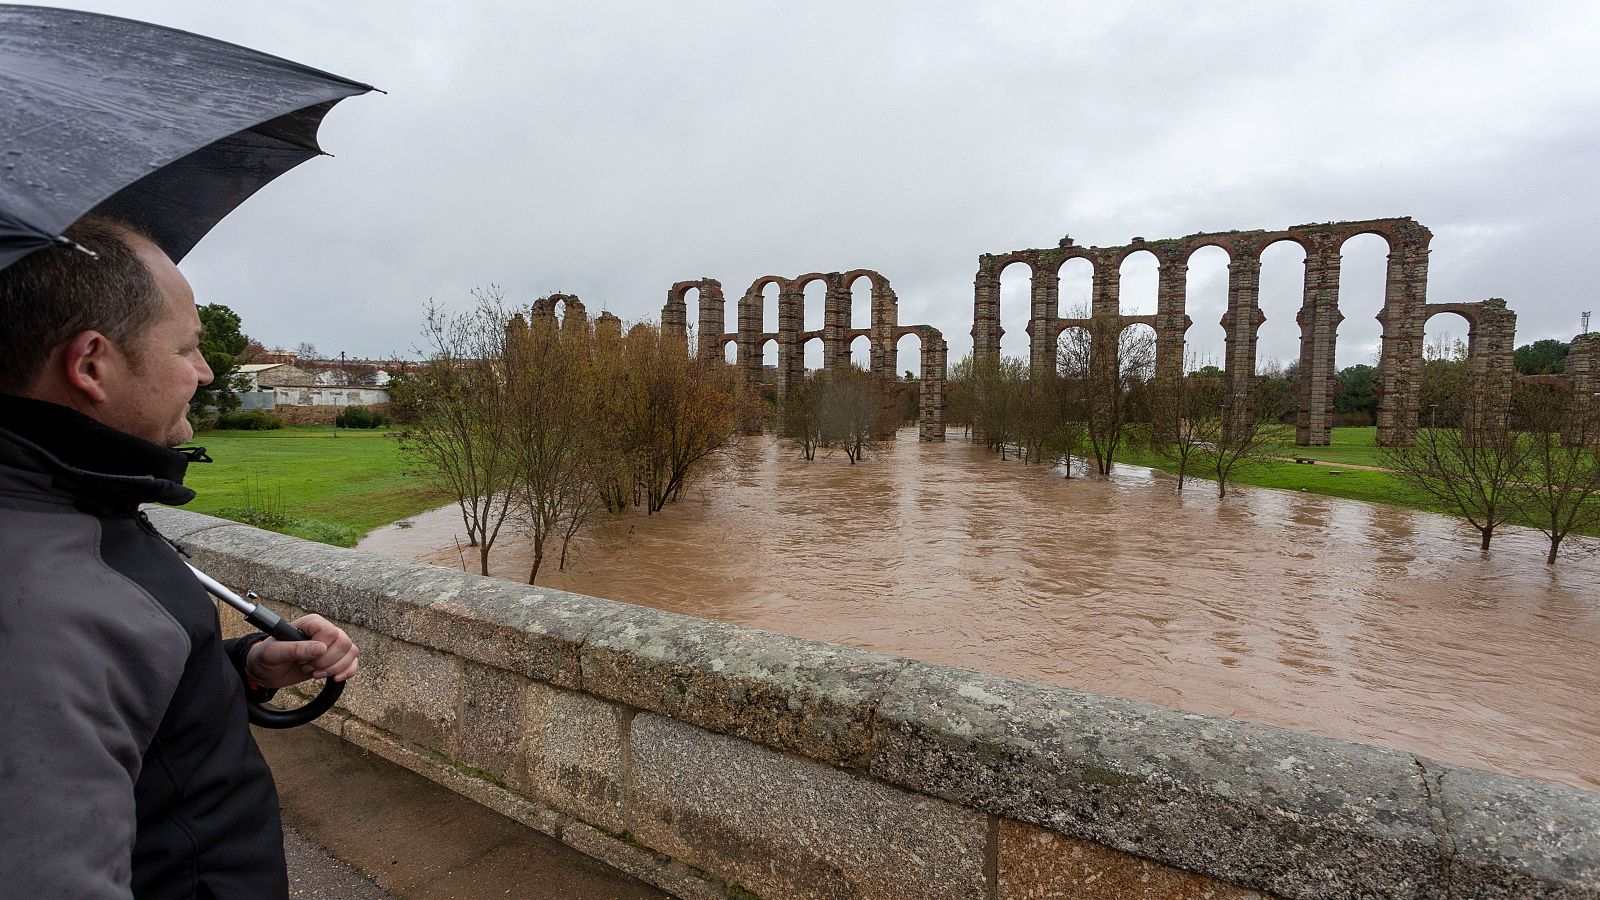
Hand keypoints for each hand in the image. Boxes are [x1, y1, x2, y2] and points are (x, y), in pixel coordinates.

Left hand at [244, 615, 359, 688]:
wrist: (267, 671)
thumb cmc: (267, 657)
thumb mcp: (274, 653)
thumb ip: (295, 649)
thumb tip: (320, 648)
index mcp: (311, 623)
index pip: (331, 632)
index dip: (321, 649)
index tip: (303, 658)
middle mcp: (325, 631)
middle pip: (344, 643)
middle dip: (327, 662)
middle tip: (307, 667)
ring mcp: (332, 645)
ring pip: (351, 652)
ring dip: (334, 668)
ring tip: (315, 673)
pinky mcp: (336, 659)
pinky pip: (353, 662)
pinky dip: (347, 672)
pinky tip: (334, 679)